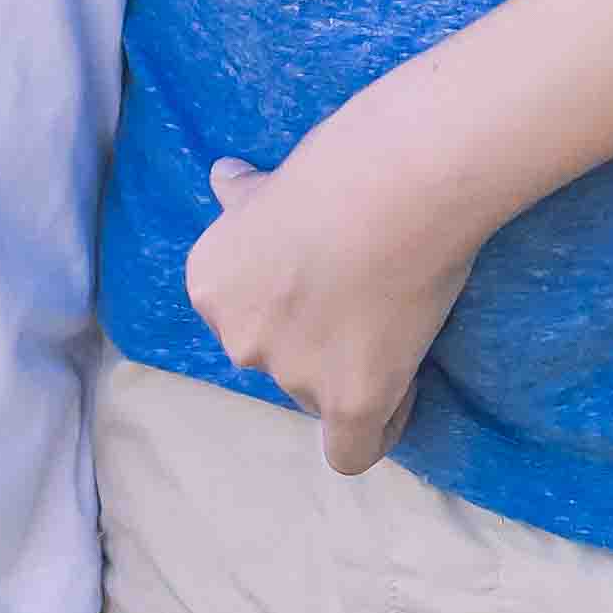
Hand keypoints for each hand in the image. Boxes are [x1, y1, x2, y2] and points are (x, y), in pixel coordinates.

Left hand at [185, 140, 483, 475]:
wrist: (402, 179)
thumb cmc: (343, 162)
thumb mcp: (273, 178)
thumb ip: (246, 200)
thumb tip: (224, 179)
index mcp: (210, 284)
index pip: (242, 319)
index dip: (289, 303)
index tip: (328, 277)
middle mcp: (238, 337)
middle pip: (278, 362)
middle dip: (317, 338)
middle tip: (365, 294)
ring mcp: (291, 374)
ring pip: (319, 398)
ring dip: (354, 370)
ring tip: (400, 320)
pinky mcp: (349, 401)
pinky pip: (352, 451)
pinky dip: (378, 428)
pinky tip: (401, 394)